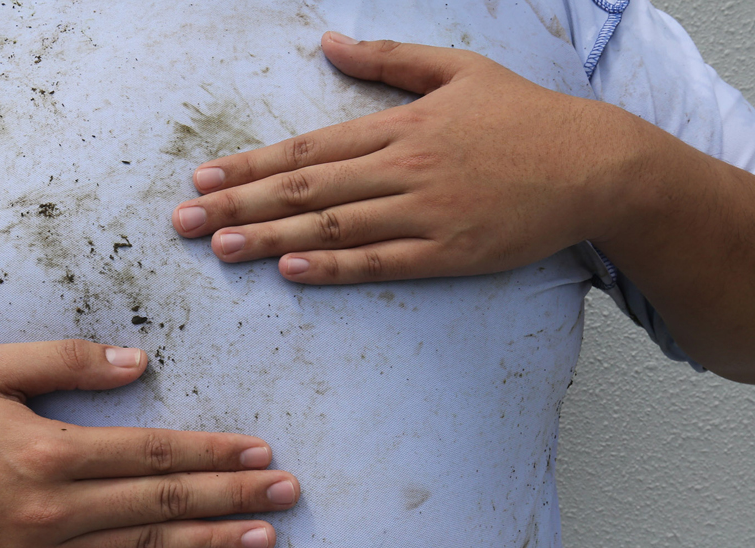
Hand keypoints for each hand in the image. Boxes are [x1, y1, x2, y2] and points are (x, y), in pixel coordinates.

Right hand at [0, 340, 298, 547]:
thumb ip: (66, 361)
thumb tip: (139, 363)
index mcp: (48, 450)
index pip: (151, 451)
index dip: (212, 453)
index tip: (260, 451)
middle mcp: (53, 508)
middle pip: (161, 501)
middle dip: (231, 498)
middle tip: (287, 496)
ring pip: (143, 545)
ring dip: (210, 543)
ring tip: (263, 540)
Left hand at [173, 33, 653, 283]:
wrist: (596, 163)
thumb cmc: (525, 117)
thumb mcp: (458, 69)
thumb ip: (388, 61)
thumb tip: (329, 43)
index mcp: (399, 127)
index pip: (308, 148)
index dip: (251, 164)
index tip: (204, 176)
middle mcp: (403, 169)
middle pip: (305, 188)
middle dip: (238, 204)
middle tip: (185, 221)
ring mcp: (426, 213)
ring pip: (332, 226)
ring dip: (269, 237)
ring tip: (219, 248)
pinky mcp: (450, 254)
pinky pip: (380, 262)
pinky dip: (333, 267)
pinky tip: (290, 271)